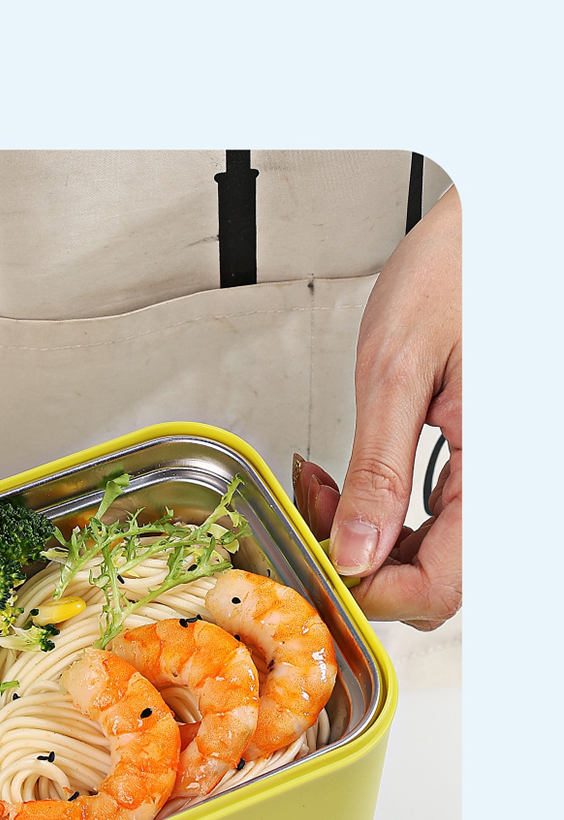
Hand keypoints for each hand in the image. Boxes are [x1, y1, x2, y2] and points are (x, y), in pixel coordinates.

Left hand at [294, 186, 460, 630]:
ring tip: (324, 493)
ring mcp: (499, 476)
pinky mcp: (487, 466)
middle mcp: (508, 480)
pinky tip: (354, 485)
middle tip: (311, 517)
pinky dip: (391, 517)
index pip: (437, 587)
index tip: (316, 564)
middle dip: (362, 566)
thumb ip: (377, 470)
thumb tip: (351, 551)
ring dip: (373, 544)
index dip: (370, 592)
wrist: (491, 227)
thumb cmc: (460, 269)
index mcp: (499, 466)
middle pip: (438, 584)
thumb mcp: (397, 368)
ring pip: (439, 560)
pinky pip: (444, 522)